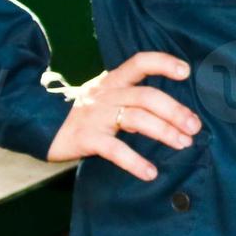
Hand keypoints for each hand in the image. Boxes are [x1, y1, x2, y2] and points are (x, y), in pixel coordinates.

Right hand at [47, 52, 201, 180]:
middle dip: (174, 111)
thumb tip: (178, 113)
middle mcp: (105, 94)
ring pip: (136, 119)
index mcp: (113, 81)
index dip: (163, 63)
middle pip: (146, 96)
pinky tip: (150, 173)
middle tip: (194, 127)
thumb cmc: (86, 115)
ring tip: (183, 144)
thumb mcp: (107, 97)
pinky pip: (114, 149)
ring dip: (164, 132)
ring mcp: (94, 115)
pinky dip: (134, 162)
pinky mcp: (85, 138)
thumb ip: (134, 98)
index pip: (139, 62)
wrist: (40, 128)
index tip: (186, 72)